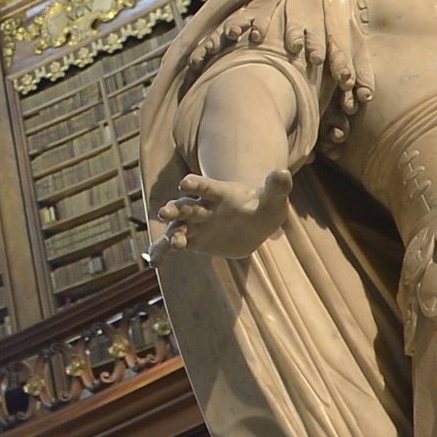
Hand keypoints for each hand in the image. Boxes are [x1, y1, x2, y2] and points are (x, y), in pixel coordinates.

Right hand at [150, 167, 289, 258]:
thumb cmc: (264, 206)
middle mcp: (204, 207)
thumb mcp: (274, 198)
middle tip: (165, 212)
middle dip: (176, 208)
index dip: (196, 184)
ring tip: (169, 245)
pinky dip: (162, 252)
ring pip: (178, 226)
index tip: (185, 183)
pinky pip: (173, 245)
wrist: (254, 223)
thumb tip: (283, 172)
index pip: (206, 186)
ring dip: (170, 233)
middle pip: (186, 205)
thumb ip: (276, 187)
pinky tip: (153, 263)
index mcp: (220, 193)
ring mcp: (196, 224)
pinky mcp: (193, 240)